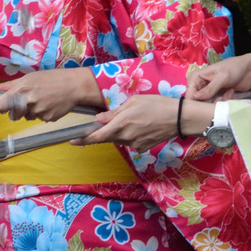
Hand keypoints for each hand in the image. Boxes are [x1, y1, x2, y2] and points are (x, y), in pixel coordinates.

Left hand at [0, 68, 101, 120]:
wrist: (73, 85)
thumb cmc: (51, 78)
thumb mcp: (29, 78)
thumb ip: (10, 85)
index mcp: (21, 90)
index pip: (0, 105)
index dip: (1, 106)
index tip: (5, 105)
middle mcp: (28, 102)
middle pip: (13, 115)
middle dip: (18, 110)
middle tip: (29, 101)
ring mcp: (38, 112)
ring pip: (27, 117)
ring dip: (32, 111)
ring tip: (43, 99)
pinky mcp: (47, 119)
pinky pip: (40, 119)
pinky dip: (44, 113)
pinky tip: (51, 104)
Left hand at [78, 95, 204, 149]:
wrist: (179, 118)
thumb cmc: (157, 104)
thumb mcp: (133, 102)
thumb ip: (114, 112)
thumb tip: (98, 120)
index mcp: (121, 124)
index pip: (97, 136)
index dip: (83, 139)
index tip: (72, 140)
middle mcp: (125, 137)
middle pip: (106, 138)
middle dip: (100, 133)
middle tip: (98, 126)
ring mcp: (134, 145)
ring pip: (118, 139)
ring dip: (118, 132)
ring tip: (132, 119)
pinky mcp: (142, 148)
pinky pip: (130, 142)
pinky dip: (129, 135)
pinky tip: (140, 125)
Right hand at [185, 57, 250, 101]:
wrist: (248, 71)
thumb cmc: (233, 68)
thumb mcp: (221, 77)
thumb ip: (209, 89)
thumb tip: (194, 97)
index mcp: (196, 77)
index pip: (189, 94)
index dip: (195, 103)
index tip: (207, 106)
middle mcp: (200, 86)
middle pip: (198, 102)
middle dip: (211, 102)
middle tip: (222, 98)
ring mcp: (208, 93)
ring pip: (208, 105)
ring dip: (220, 101)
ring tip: (229, 93)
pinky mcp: (216, 97)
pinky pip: (216, 105)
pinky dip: (224, 101)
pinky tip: (231, 94)